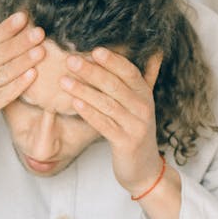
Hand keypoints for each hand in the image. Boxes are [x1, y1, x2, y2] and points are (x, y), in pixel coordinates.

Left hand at [61, 47, 163, 194]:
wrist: (144, 169)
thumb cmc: (135, 132)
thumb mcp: (141, 104)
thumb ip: (143, 79)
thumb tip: (154, 51)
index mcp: (145, 95)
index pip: (129, 72)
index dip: (112, 60)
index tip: (93, 49)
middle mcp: (143, 108)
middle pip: (115, 85)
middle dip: (91, 72)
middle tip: (70, 60)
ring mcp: (136, 126)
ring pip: (106, 104)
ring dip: (83, 91)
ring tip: (64, 81)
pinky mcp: (125, 143)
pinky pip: (104, 124)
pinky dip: (89, 112)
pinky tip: (74, 103)